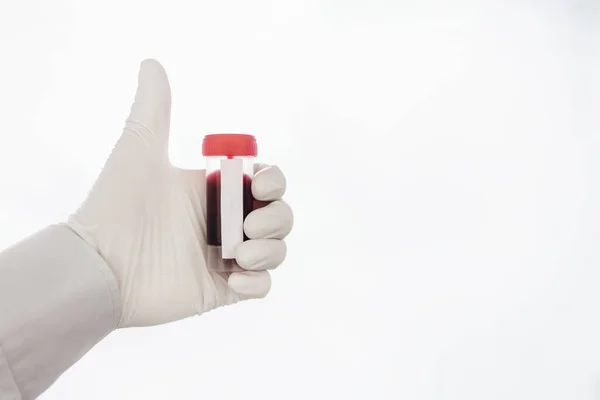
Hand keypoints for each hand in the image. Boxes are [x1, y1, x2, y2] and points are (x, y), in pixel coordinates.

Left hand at [67, 59, 292, 327]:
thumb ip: (153, 107)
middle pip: (279, 216)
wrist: (99, 264)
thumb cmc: (117, 204)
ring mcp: (224, 258)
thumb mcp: (139, 147)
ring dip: (271, 249)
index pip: (265, 183)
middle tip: (248, 224)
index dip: (273, 181)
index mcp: (214, 192)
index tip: (258, 184)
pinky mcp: (221, 290)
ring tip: (241, 252)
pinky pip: (260, 287)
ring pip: (275, 251)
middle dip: (277, 217)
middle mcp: (223, 224)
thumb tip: (151, 63)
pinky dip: (257, 282)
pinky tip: (234, 278)